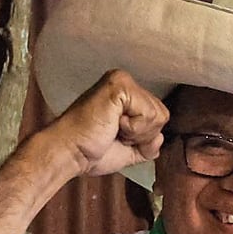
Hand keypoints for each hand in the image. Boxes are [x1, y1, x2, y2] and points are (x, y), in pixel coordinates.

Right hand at [45, 69, 168, 177]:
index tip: (115, 137)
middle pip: (162, 116)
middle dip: (141, 135)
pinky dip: (133, 128)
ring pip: (158, 115)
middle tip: (113, 133)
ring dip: (136, 132)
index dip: (141, 138)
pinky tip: (112, 124)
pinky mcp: (120, 85)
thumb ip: (147, 145)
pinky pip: (149, 114)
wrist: (70, 153)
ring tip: (111, 128)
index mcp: (127, 94)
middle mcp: (125, 82)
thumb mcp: (128, 151)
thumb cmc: (91, 152)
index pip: (158, 118)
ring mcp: (122, 80)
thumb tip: (160, 138)